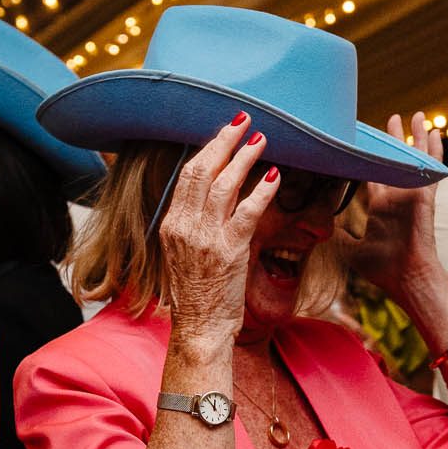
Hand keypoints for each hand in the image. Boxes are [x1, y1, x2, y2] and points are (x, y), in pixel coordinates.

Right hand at [160, 112, 278, 348]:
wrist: (199, 328)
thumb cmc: (197, 292)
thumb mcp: (185, 251)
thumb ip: (198, 220)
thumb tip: (222, 188)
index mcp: (171, 223)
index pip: (188, 174)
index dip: (208, 147)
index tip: (226, 132)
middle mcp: (185, 226)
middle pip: (202, 170)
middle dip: (224, 141)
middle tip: (243, 120)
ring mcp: (206, 238)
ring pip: (224, 185)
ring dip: (245, 158)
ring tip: (261, 140)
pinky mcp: (229, 252)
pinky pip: (248, 212)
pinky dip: (263, 191)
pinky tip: (276, 176)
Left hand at [353, 112, 443, 299]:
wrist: (407, 278)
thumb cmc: (384, 269)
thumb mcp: (351, 250)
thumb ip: (339, 236)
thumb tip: (321, 230)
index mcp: (381, 207)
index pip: (373, 175)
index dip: (368, 158)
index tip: (362, 142)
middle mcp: (396, 197)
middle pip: (394, 161)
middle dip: (393, 140)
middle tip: (391, 119)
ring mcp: (411, 195)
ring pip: (413, 159)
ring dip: (415, 137)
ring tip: (415, 115)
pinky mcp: (423, 196)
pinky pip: (429, 169)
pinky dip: (433, 150)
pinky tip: (435, 131)